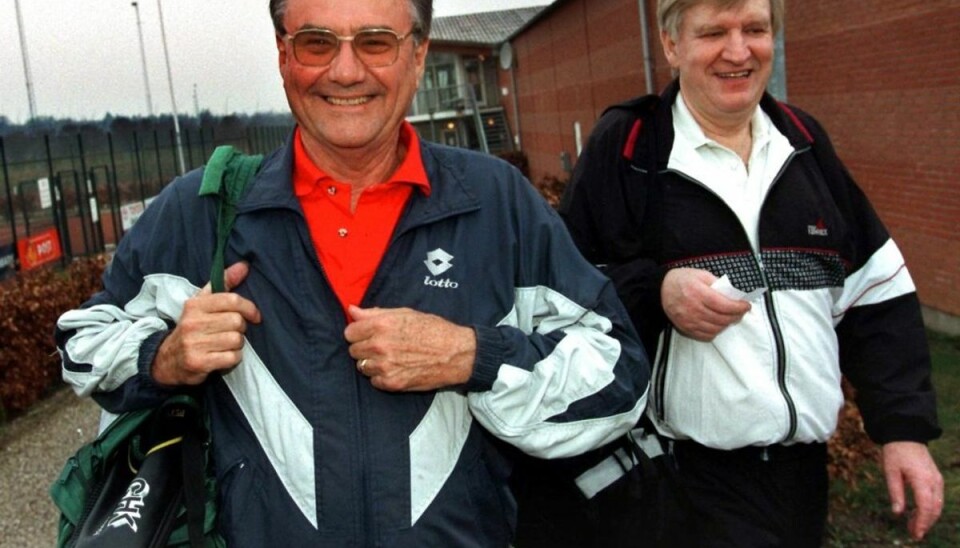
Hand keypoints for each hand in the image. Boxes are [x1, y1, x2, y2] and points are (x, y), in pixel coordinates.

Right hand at [152, 262, 261, 384]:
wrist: (167, 359)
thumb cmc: (193, 327)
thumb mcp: (203, 302)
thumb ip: (224, 282)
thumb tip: (244, 265)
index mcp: (195, 305)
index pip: (232, 300)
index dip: (249, 308)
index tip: (254, 316)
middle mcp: (193, 322)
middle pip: (237, 321)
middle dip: (241, 328)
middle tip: (232, 331)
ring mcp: (194, 343)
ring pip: (236, 340)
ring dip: (237, 344)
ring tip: (226, 344)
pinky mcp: (198, 362)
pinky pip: (232, 358)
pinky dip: (233, 358)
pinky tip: (223, 356)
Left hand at [345, 306, 475, 391]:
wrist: (456, 353)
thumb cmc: (433, 330)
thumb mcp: (405, 313)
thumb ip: (375, 313)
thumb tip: (352, 311)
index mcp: (381, 325)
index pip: (349, 332)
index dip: (358, 333)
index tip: (367, 334)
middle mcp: (379, 345)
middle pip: (353, 350)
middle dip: (364, 348)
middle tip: (382, 346)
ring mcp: (385, 366)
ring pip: (362, 367)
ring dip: (372, 363)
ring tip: (391, 358)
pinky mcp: (392, 383)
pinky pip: (374, 381)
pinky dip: (382, 377)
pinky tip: (396, 369)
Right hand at [661, 268, 751, 340]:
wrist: (660, 290)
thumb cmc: (682, 280)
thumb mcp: (700, 274)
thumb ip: (717, 283)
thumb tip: (734, 294)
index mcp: (698, 292)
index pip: (724, 305)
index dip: (738, 307)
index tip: (746, 305)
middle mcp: (693, 308)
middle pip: (722, 318)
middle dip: (736, 316)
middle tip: (741, 311)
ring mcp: (689, 321)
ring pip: (716, 328)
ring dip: (727, 324)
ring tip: (730, 317)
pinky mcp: (686, 328)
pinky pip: (706, 335)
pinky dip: (716, 331)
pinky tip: (718, 324)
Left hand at [881, 441, 943, 540]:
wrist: (906, 435)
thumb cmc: (895, 452)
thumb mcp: (890, 472)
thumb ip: (895, 493)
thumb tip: (898, 513)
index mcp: (922, 479)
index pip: (926, 506)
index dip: (921, 522)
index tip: (915, 533)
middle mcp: (934, 481)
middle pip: (934, 509)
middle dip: (924, 524)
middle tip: (912, 534)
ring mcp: (937, 480)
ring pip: (937, 506)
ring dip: (927, 518)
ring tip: (912, 527)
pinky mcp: (936, 479)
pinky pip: (936, 499)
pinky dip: (929, 509)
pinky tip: (917, 514)